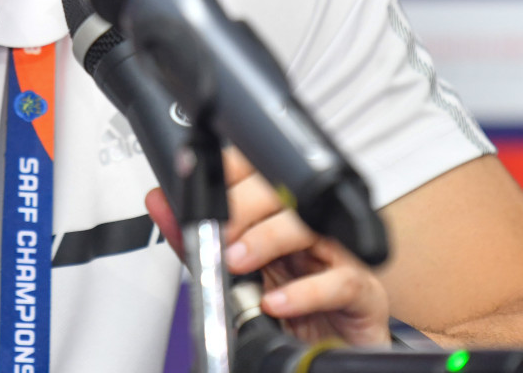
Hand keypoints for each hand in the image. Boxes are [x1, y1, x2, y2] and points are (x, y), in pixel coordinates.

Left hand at [146, 148, 388, 345]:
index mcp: (281, 216)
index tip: (204, 180)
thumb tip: (159, 202)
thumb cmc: (285, 311)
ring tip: (238, 262)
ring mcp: (340, 257)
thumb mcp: (231, 274)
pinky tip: (276, 302)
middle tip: (218, 234)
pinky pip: (341, 282)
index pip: (261, 172)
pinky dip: (305, 292)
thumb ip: (195, 239)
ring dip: (268, 240)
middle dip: (244, 207)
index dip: (234, 169)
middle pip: (286, 192)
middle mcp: (312, 229)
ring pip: (312, 227)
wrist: (321, 355)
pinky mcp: (362, 293)